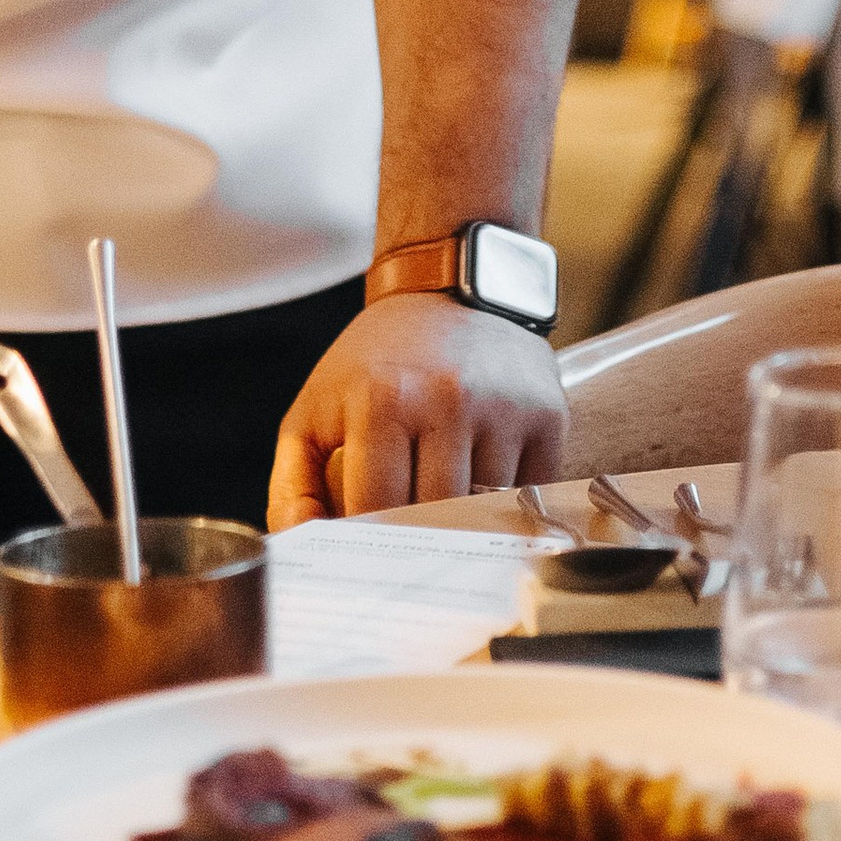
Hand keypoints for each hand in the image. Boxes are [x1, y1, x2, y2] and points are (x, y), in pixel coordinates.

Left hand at [266, 295, 566, 527]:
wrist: (448, 287)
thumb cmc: (376, 361)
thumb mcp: (317, 408)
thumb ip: (293, 484)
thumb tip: (296, 549)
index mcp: (382, 399)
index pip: (376, 510)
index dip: (367, 542)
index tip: (364, 552)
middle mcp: (447, 400)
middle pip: (433, 517)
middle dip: (415, 535)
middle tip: (405, 539)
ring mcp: (503, 408)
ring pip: (484, 512)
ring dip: (462, 519)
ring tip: (443, 496)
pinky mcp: (547, 415)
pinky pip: (529, 494)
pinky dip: (505, 502)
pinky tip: (484, 478)